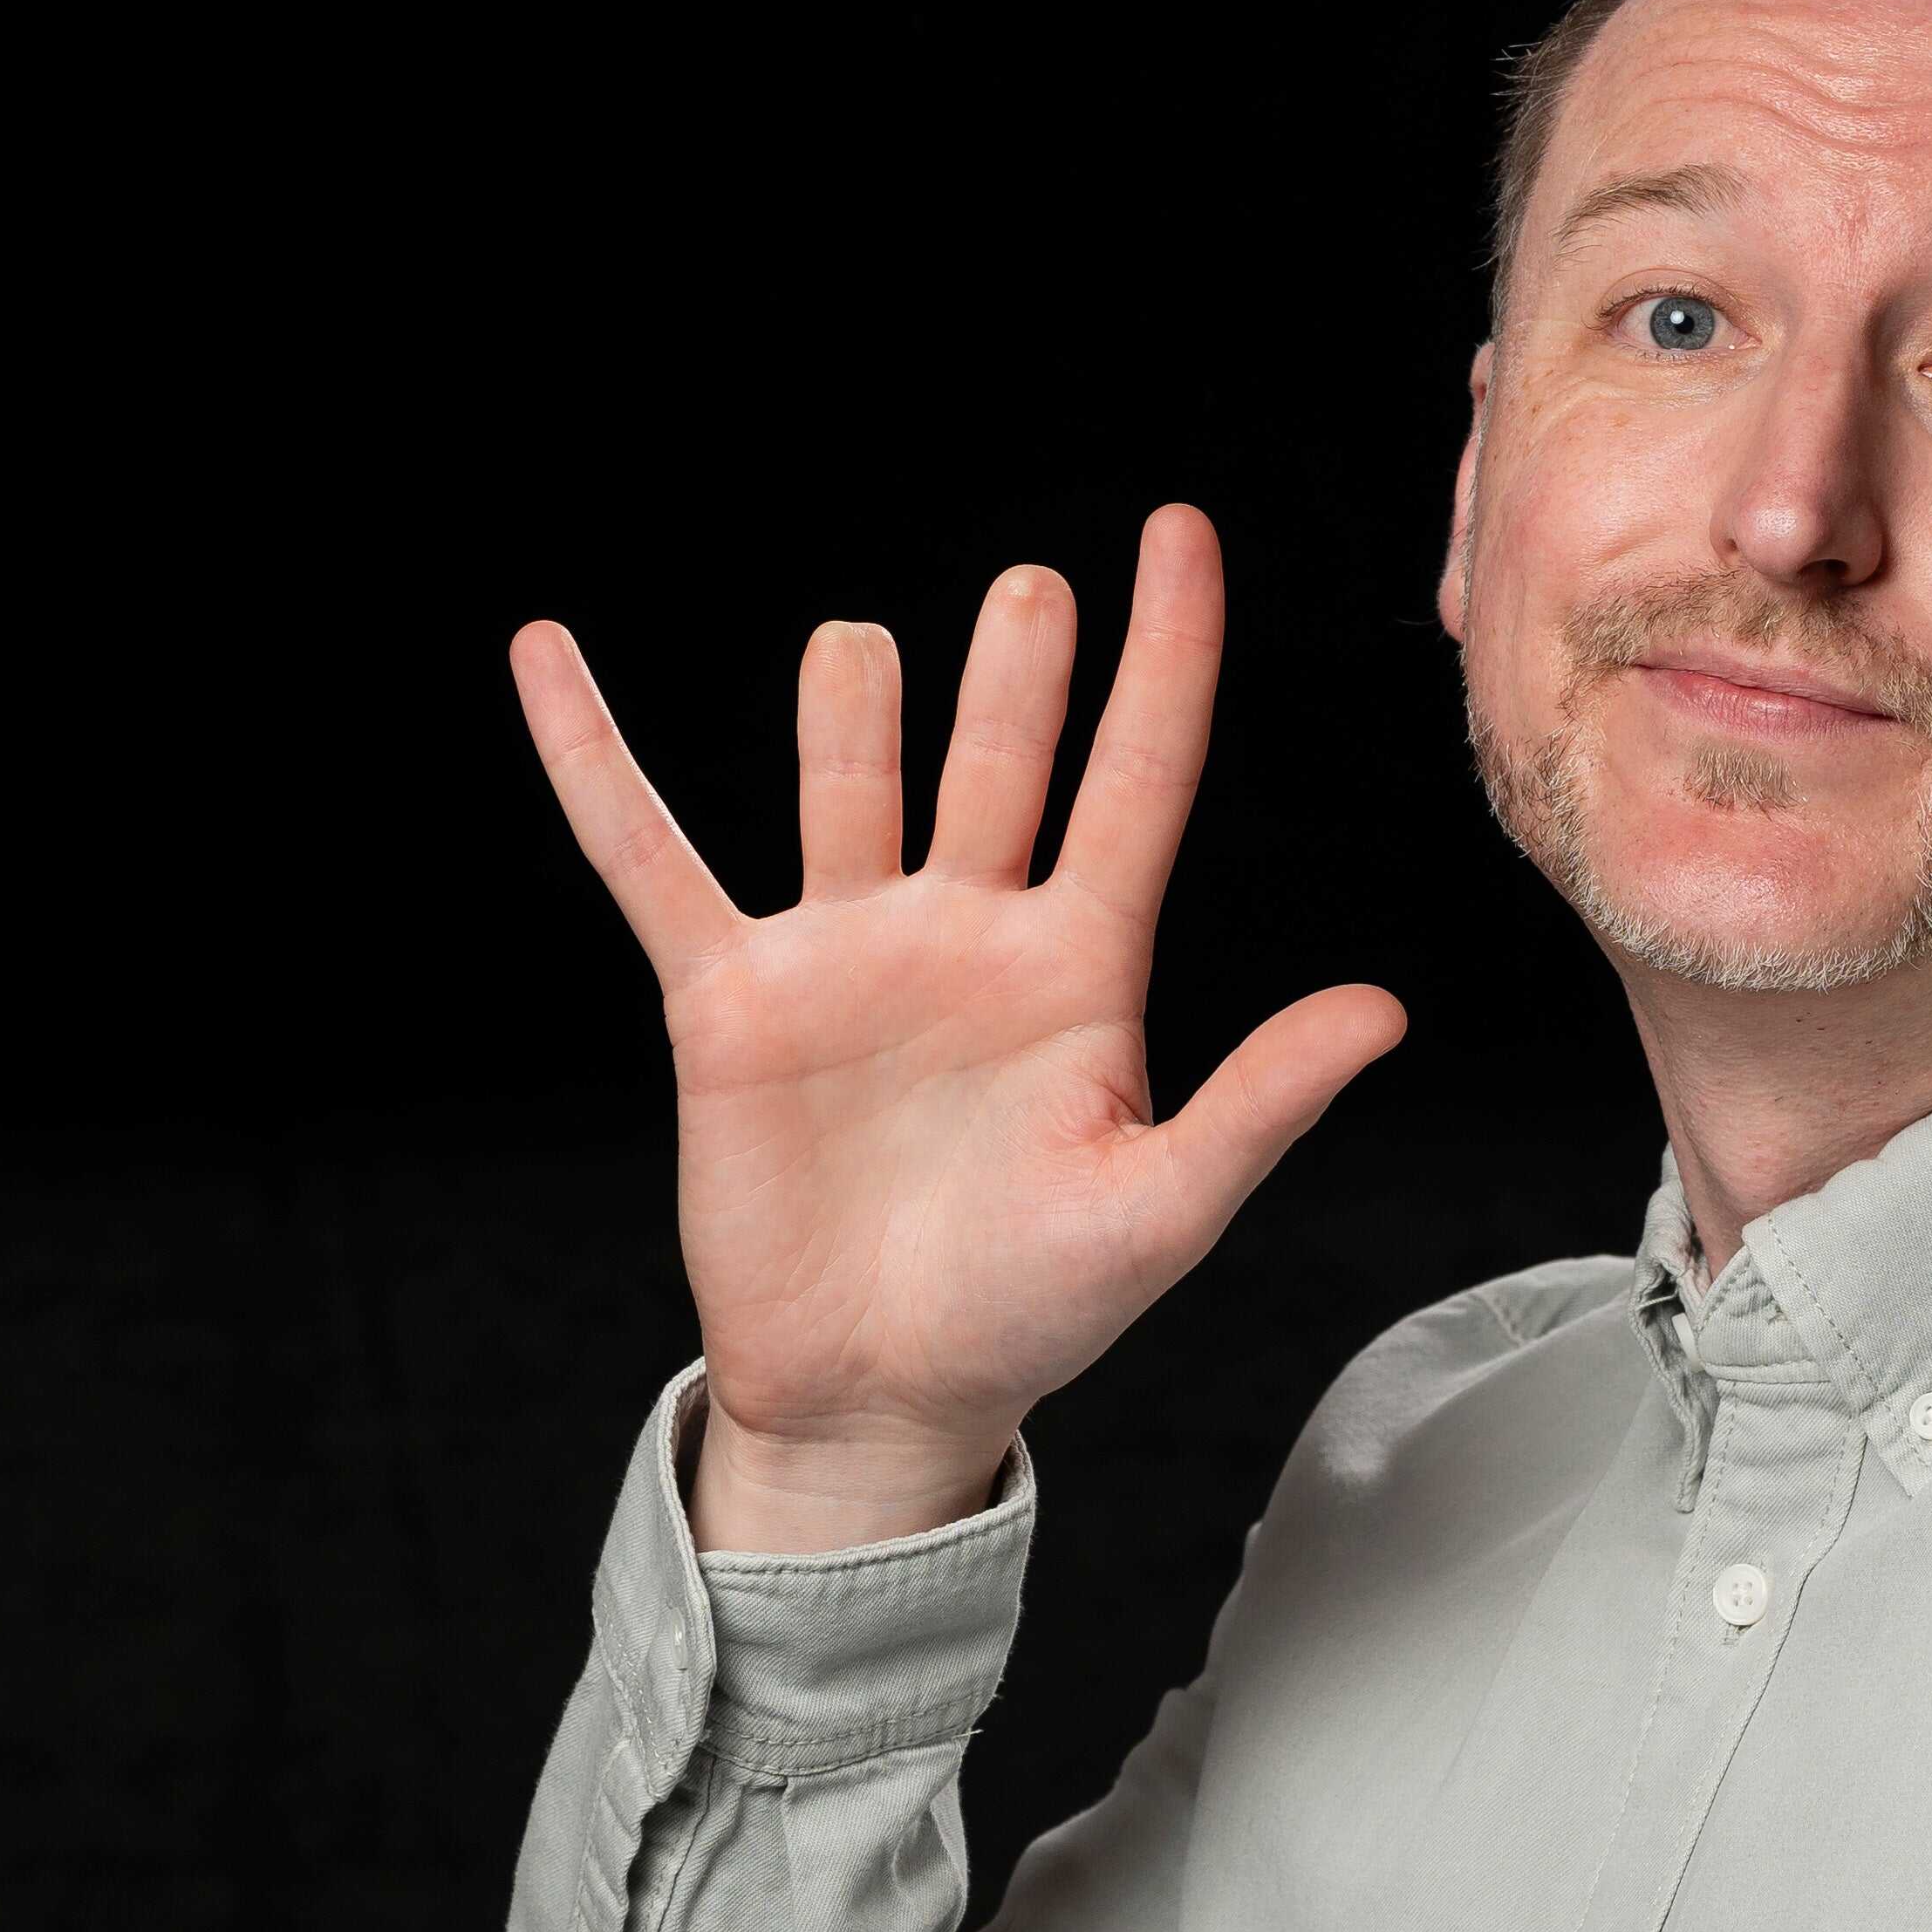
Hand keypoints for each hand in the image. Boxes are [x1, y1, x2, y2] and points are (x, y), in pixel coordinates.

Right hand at [510, 505, 1405, 1545]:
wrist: (881, 1398)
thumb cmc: (1029, 1311)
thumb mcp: (1161, 1210)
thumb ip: (1260, 1102)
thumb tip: (1384, 1010)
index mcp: (1081, 964)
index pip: (1138, 774)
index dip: (1168, 654)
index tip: (1181, 532)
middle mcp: (966, 929)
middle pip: (999, 753)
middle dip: (1017, 668)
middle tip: (1034, 593)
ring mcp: (845, 951)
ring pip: (848, 777)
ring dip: (855, 703)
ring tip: (865, 647)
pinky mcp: (731, 997)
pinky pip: (650, 856)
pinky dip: (592, 757)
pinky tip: (547, 657)